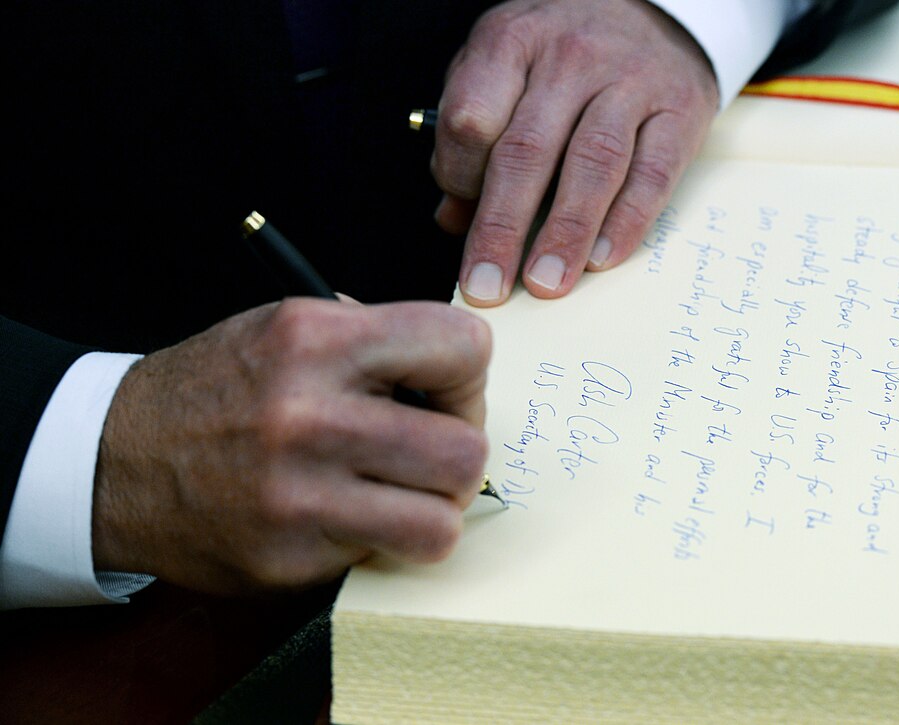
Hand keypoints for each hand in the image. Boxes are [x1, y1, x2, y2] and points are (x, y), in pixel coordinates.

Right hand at [91, 299, 490, 594]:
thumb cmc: (221, 387)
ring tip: (399, 493)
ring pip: (440, 522)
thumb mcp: (290, 326)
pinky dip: (378, 540)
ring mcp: (297, 495)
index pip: (463, 348)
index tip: (446, 395)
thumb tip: (460, 379)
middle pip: (466, 451)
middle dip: (460, 455)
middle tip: (429, 453)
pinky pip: (382, 556)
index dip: (468, 378)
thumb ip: (378, 342)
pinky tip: (343, 515)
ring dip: (431, 512)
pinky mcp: (287, 558)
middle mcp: (309, 415)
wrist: (117, 459)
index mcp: (317, 339)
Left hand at [433, 0, 718, 305]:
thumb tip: (452, 219)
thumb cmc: (563, 54)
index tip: (459, 221)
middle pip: (527, 151)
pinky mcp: (679, 110)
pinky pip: (651, 174)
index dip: (458, 177)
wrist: (656, 10)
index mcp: (513, 41)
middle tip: (487, 287)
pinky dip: (626, 222)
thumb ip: (474, 139)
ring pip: (592, 164)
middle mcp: (570, 57)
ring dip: (565, 233)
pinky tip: (601, 259)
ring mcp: (630, 81)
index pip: (471, 118)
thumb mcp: (504, 69)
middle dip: (502, 229)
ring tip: (545, 283)